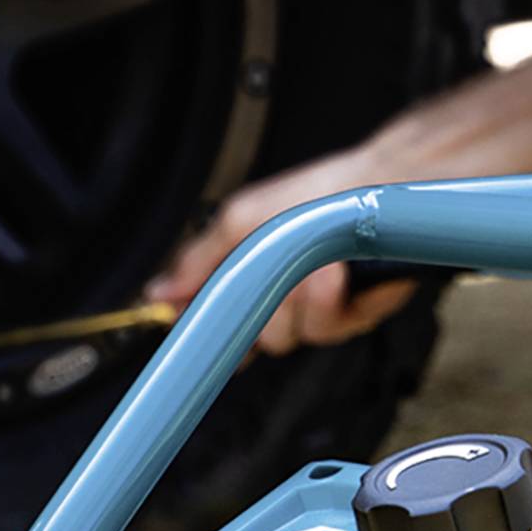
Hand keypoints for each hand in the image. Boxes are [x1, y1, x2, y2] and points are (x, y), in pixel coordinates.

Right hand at [149, 149, 419, 357]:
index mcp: (250, 284)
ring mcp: (319, 314)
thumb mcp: (241, 220)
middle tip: (275, 270)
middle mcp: (282, 305)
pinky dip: (333, 298)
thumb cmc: (314, 194)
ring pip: (291, 338)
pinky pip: (333, 328)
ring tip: (316, 261)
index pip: (220, 330)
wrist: (374, 187)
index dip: (213, 334)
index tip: (205, 326)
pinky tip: (340, 271)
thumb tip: (157, 293)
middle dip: (263, 306)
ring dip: (299, 297)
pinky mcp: (356, 317)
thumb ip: (199, 260)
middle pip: (255, 343)